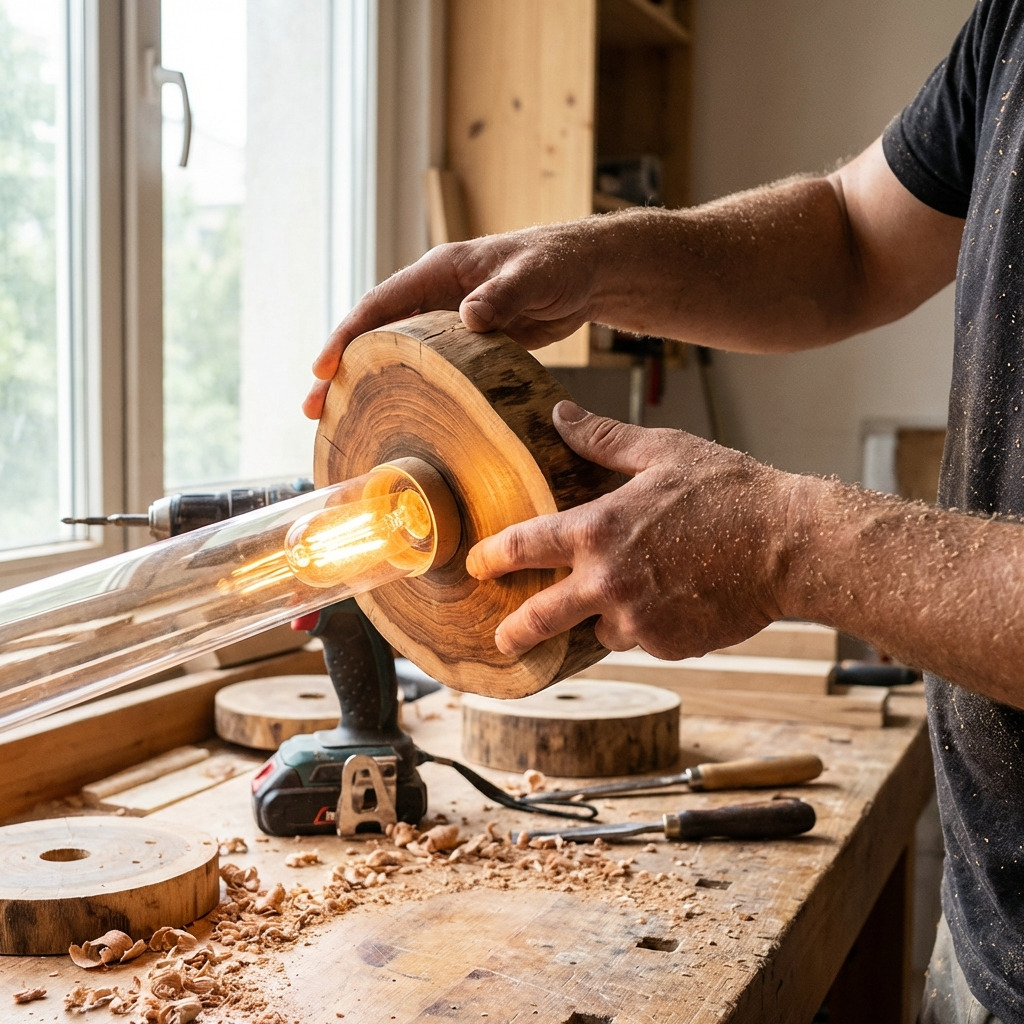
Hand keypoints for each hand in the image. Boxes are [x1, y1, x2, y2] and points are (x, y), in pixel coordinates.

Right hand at [303, 222, 604, 418]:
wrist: (587, 275)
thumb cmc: (559, 263)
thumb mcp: (533, 277)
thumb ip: (502, 295)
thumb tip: (468, 317)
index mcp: (440, 272)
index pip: (381, 304)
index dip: (347, 335)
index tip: (323, 368)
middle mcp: (435, 296)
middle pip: (377, 334)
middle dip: (343, 370)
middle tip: (314, 410)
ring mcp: (448, 322)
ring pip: (398, 356)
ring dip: (369, 385)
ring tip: (342, 423)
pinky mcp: (467, 346)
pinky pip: (428, 370)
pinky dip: (407, 392)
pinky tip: (396, 419)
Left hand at [466, 402, 796, 659]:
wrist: (792, 544)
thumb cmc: (729, 490)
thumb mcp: (663, 451)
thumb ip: (603, 438)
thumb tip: (561, 415)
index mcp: (598, 530)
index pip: (524, 546)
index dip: (492, 556)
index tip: (477, 565)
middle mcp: (608, 581)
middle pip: (540, 618)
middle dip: (514, 630)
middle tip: (502, 638)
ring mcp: (638, 619)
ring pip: (600, 630)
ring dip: (604, 618)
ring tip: (632, 595)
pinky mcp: (669, 645)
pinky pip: (644, 639)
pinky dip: (648, 626)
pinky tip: (674, 600)